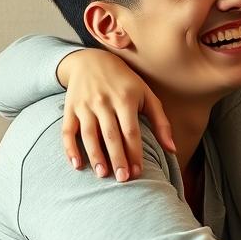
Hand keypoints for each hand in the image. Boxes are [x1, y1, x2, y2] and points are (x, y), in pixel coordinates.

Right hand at [60, 51, 175, 180]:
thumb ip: (161, 122)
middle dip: (117, 158)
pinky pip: (67, 131)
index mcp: (125, 99)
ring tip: (102, 175)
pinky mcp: (70, 108)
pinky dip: (70, 148)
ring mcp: (85, 105)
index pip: (131, 131)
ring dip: (95, 156)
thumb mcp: (146, 95)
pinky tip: (77, 165)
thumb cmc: (125, 82)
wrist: (91, 60)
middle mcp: (104, 102)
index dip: (135, 153)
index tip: (138, 173)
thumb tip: (172, 149)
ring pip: (89, 134)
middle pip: (111, 135)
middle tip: (123, 179)